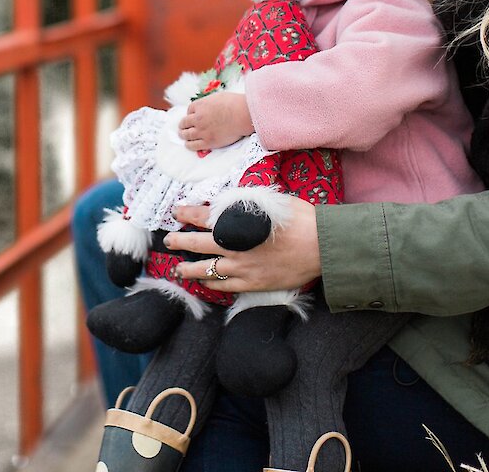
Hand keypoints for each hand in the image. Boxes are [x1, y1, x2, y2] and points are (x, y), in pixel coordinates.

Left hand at [163, 199, 321, 291]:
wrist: (319, 246)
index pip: (204, 216)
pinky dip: (212, 283)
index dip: (187, 214)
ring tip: (177, 269)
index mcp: (237, 223)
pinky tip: (206, 281)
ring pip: (206, 270)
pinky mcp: (252, 283)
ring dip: (188, 269)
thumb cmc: (300, 219)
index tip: (176, 212)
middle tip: (169, 241)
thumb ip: (249, 204)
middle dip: (179, 241)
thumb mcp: (272, 202)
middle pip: (197, 244)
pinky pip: (225, 286)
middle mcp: (234, 246)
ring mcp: (242, 268)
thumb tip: (234, 202)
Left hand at [179, 92, 253, 150]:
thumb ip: (209, 103)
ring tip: (182, 136)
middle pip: (184, 123)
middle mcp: (198, 118)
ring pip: (187, 135)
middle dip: (183, 125)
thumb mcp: (218, 97)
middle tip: (182, 127)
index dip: (190, 114)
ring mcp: (202, 131)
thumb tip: (207, 107)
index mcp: (200, 105)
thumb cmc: (235, 104)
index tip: (192, 117)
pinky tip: (188, 144)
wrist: (244, 115)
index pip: (189, 110)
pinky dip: (189, 145)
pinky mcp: (208, 142)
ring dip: (183, 135)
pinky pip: (193, 145)